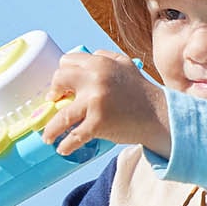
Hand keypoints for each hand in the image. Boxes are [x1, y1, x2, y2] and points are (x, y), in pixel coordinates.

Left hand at [41, 50, 170, 158]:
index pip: (67, 62)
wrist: (159, 116)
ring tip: (47, 136)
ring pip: (62, 115)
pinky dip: (66, 144)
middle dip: (53, 93)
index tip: (62, 87)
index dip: (62, 75)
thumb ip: (106, 57)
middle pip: (59, 81)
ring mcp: (95, 101)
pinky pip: (75, 136)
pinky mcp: (98, 123)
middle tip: (54, 104)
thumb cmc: (142, 92)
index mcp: (99, 62)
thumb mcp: (125, 64)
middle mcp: (94, 78)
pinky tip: (62, 148)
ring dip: (50, 128)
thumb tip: (89, 57)